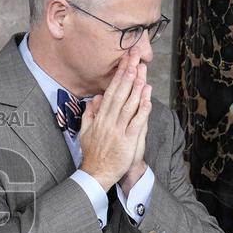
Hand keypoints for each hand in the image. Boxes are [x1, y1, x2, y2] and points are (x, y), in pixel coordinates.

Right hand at [78, 48, 151, 190]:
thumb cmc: (93, 154)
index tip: (125, 62)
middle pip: (120, 94)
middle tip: (135, 58)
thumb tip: (94, 99)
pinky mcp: (128, 141)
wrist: (96, 174)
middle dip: (128, 74)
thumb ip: (90, 115)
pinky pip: (136, 123)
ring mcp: (118, 131)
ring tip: (142, 72)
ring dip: (136, 88)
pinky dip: (142, 110)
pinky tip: (147, 98)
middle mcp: (109, 122)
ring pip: (129, 105)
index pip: (111, 93)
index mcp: (100, 118)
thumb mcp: (85, 132)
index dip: (119, 76)